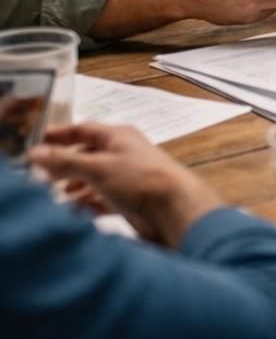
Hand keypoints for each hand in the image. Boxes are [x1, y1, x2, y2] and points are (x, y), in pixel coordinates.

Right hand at [29, 122, 223, 246]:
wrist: (173, 209)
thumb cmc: (139, 179)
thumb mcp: (97, 167)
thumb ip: (65, 161)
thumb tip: (34, 153)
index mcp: (118, 137)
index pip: (84, 130)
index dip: (61, 134)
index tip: (37, 140)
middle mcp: (122, 154)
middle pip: (87, 155)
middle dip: (64, 164)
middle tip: (38, 174)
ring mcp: (126, 178)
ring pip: (93, 179)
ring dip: (73, 186)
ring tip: (52, 195)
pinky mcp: (128, 200)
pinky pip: (100, 200)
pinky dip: (85, 204)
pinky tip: (70, 211)